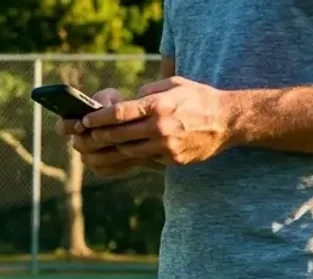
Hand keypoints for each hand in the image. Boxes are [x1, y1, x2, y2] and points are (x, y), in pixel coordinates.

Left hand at [66, 77, 235, 175]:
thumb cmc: (198, 98)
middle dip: (98, 136)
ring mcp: (166, 147)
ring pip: (128, 151)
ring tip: (100, 144)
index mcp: (159, 106)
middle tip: (85, 136)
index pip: (120, 113)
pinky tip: (128, 150)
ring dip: (113, 147)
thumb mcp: (174, 84)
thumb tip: (127, 101)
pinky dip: (136, 154)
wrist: (227, 121)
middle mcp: (160, 128)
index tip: (85, 119)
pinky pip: (146, 158)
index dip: (98, 118)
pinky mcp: (172, 160)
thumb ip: (149, 92)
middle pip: (118, 135)